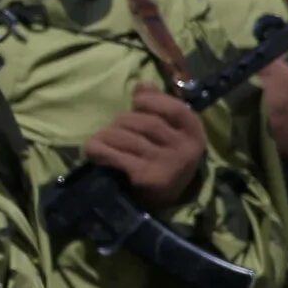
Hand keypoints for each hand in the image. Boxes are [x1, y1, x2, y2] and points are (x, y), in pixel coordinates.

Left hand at [83, 85, 206, 207]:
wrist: (160, 204)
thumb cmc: (162, 159)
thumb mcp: (168, 133)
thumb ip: (157, 105)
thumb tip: (143, 83)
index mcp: (194, 134)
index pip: (176, 108)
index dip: (152, 101)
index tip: (137, 103)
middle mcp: (185, 150)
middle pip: (144, 122)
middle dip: (122, 121)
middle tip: (113, 129)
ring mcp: (167, 165)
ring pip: (126, 137)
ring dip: (106, 135)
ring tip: (102, 140)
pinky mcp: (146, 178)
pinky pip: (114, 154)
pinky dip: (98, 149)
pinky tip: (93, 151)